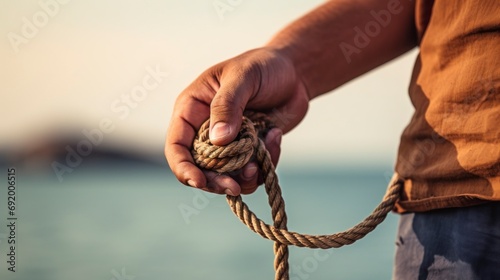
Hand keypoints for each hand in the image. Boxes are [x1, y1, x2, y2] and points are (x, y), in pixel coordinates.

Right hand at [165, 47, 308, 195]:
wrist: (294, 73)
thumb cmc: (263, 66)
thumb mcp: (243, 77)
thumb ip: (227, 105)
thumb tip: (218, 140)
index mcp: (193, 109)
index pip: (176, 145)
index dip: (183, 167)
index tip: (199, 181)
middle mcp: (206, 130)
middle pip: (199, 169)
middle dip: (215, 181)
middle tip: (234, 186)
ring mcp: (229, 144)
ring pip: (226, 176)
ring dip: (243, 178)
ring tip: (258, 163)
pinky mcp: (250, 152)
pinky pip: (252, 172)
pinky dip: (264, 165)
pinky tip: (275, 137)